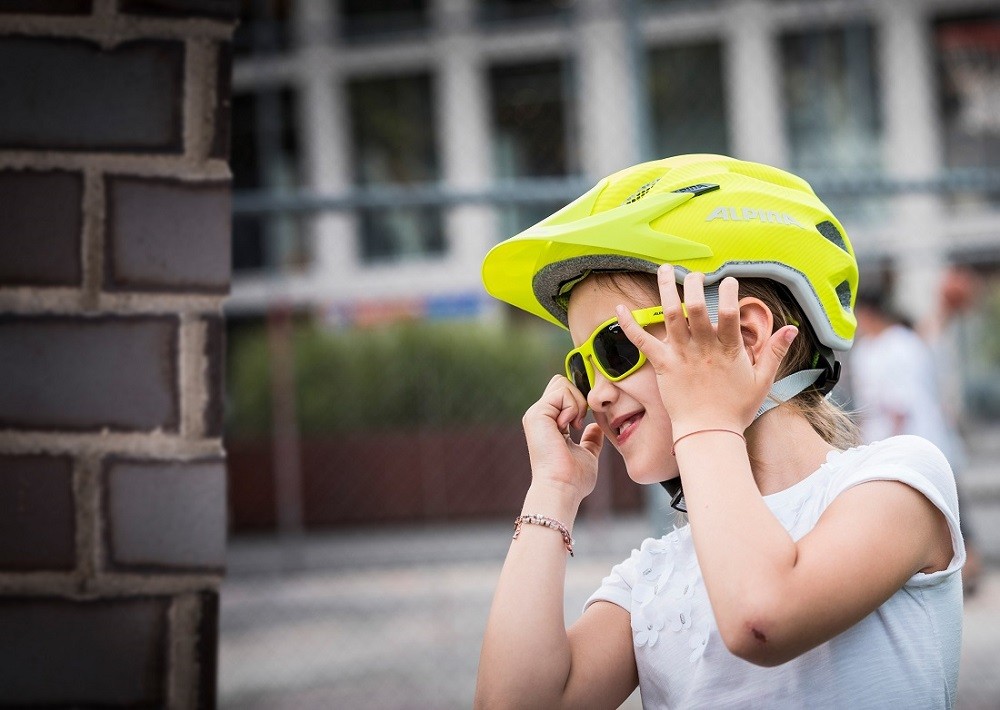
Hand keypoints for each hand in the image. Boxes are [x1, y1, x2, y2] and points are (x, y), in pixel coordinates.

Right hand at [522, 374, 604, 502]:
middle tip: (581, 422)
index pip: (564, 393)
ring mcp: (536, 413)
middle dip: (578, 397)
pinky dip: (573, 407)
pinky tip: (570, 426)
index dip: (580, 400)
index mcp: (548, 423)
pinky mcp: (537, 413)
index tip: (586, 421)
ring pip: (562, 384)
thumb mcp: (587, 455)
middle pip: (561, 382)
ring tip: (576, 426)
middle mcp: (540, 416)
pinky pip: (562, 392)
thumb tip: (595, 428)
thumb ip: (591, 440)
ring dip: (577, 403)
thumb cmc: (573, 479)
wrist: (562, 488)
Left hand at [616, 265, 798, 436]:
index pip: (730, 312)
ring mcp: (680, 355)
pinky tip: (619, 308)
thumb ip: (775, 352)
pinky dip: (629, 325)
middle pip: (695, 307)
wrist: (709, 434)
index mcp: (728, 349)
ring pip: (670, 315)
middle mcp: (702, 347)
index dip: (730, 292)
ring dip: (666, 289)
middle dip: (694, 284)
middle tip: (696, 274)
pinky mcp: (662, 365)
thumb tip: (792, 327)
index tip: (729, 281)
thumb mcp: (763, 380)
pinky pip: (642, 342)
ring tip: (665, 269)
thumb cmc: (736, 409)